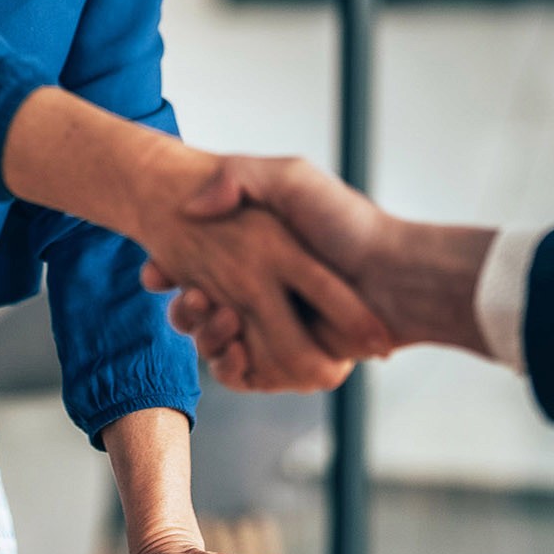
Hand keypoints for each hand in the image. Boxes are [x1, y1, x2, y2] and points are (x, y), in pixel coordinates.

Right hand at [0, 91, 387, 391]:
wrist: (397, 275)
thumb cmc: (347, 223)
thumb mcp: (291, 179)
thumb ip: (238, 177)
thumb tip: (190, 207)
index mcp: (257, 256)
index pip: (195, 268)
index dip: (167, 272)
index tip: (156, 272)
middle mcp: (261, 296)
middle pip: (197, 312)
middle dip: (183, 308)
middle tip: (190, 295)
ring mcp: (273, 332)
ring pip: (214, 345)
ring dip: (204, 336)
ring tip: (214, 315)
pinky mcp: (286, 365)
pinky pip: (243, 375)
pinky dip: (230, 367)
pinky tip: (233, 348)